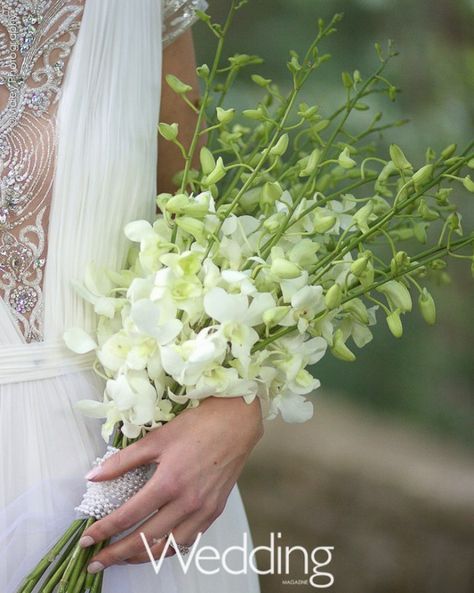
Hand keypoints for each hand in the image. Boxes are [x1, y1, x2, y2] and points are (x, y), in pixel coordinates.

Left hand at [80, 395, 263, 571]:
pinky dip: (168, 549)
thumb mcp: (157, 438)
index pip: (128, 516)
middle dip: (116, 554)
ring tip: (122, 557)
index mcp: (169, 482)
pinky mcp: (214, 511)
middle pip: (145, 539)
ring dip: (141, 557)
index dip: (104, 531)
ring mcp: (203, 510)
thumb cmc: (197, 425)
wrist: (236, 423)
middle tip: (96, 562)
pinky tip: (156, 546)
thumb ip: (123, 460)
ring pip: (167, 548)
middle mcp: (187, 502)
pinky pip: (188, 541)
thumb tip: (93, 476)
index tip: (86, 540)